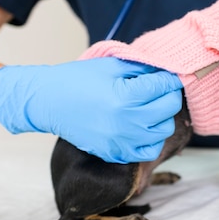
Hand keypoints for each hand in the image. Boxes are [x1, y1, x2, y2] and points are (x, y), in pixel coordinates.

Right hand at [0, 57, 182, 163]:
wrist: (48, 101)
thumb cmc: (78, 79)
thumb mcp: (113, 65)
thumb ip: (143, 67)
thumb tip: (168, 70)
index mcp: (126, 97)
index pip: (165, 86)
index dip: (169, 78)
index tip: (166, 75)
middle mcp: (126, 122)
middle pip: (170, 108)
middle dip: (169, 95)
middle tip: (159, 89)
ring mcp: (121, 142)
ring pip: (164, 130)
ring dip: (162, 116)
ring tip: (150, 107)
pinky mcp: (115, 153)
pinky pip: (149, 151)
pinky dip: (151, 138)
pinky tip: (142, 126)